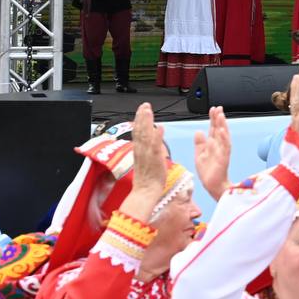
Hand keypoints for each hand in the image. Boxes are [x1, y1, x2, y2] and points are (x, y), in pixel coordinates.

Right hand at [122, 103, 169, 221]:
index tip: (142, 109)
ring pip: (145, 135)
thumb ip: (152, 148)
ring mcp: (147, 155)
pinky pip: (155, 146)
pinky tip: (160, 128)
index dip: (140, 119)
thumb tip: (156, 137)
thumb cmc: (149, 180)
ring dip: (147, 122)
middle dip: (142, 116)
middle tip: (144, 105)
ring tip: (148, 110)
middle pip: (140, 130)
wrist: (145, 193)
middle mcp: (141, 151)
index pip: (138, 132)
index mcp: (140, 151)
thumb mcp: (149, 161)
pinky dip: (157, 137)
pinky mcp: (154, 160)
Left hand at [193, 106, 231, 201]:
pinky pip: (225, 148)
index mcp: (212, 145)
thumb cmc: (208, 172)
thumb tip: (198, 131)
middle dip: (218, 119)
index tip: (213, 109)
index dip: (213, 119)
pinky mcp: (223, 159)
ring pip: (223, 136)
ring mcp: (222, 152)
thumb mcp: (199, 155)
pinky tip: (223, 131)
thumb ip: (199, 143)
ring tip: (221, 116)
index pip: (213, 129)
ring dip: (223, 125)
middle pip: (219, 129)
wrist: (212, 186)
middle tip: (218, 108)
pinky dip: (224, 139)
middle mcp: (218, 147)